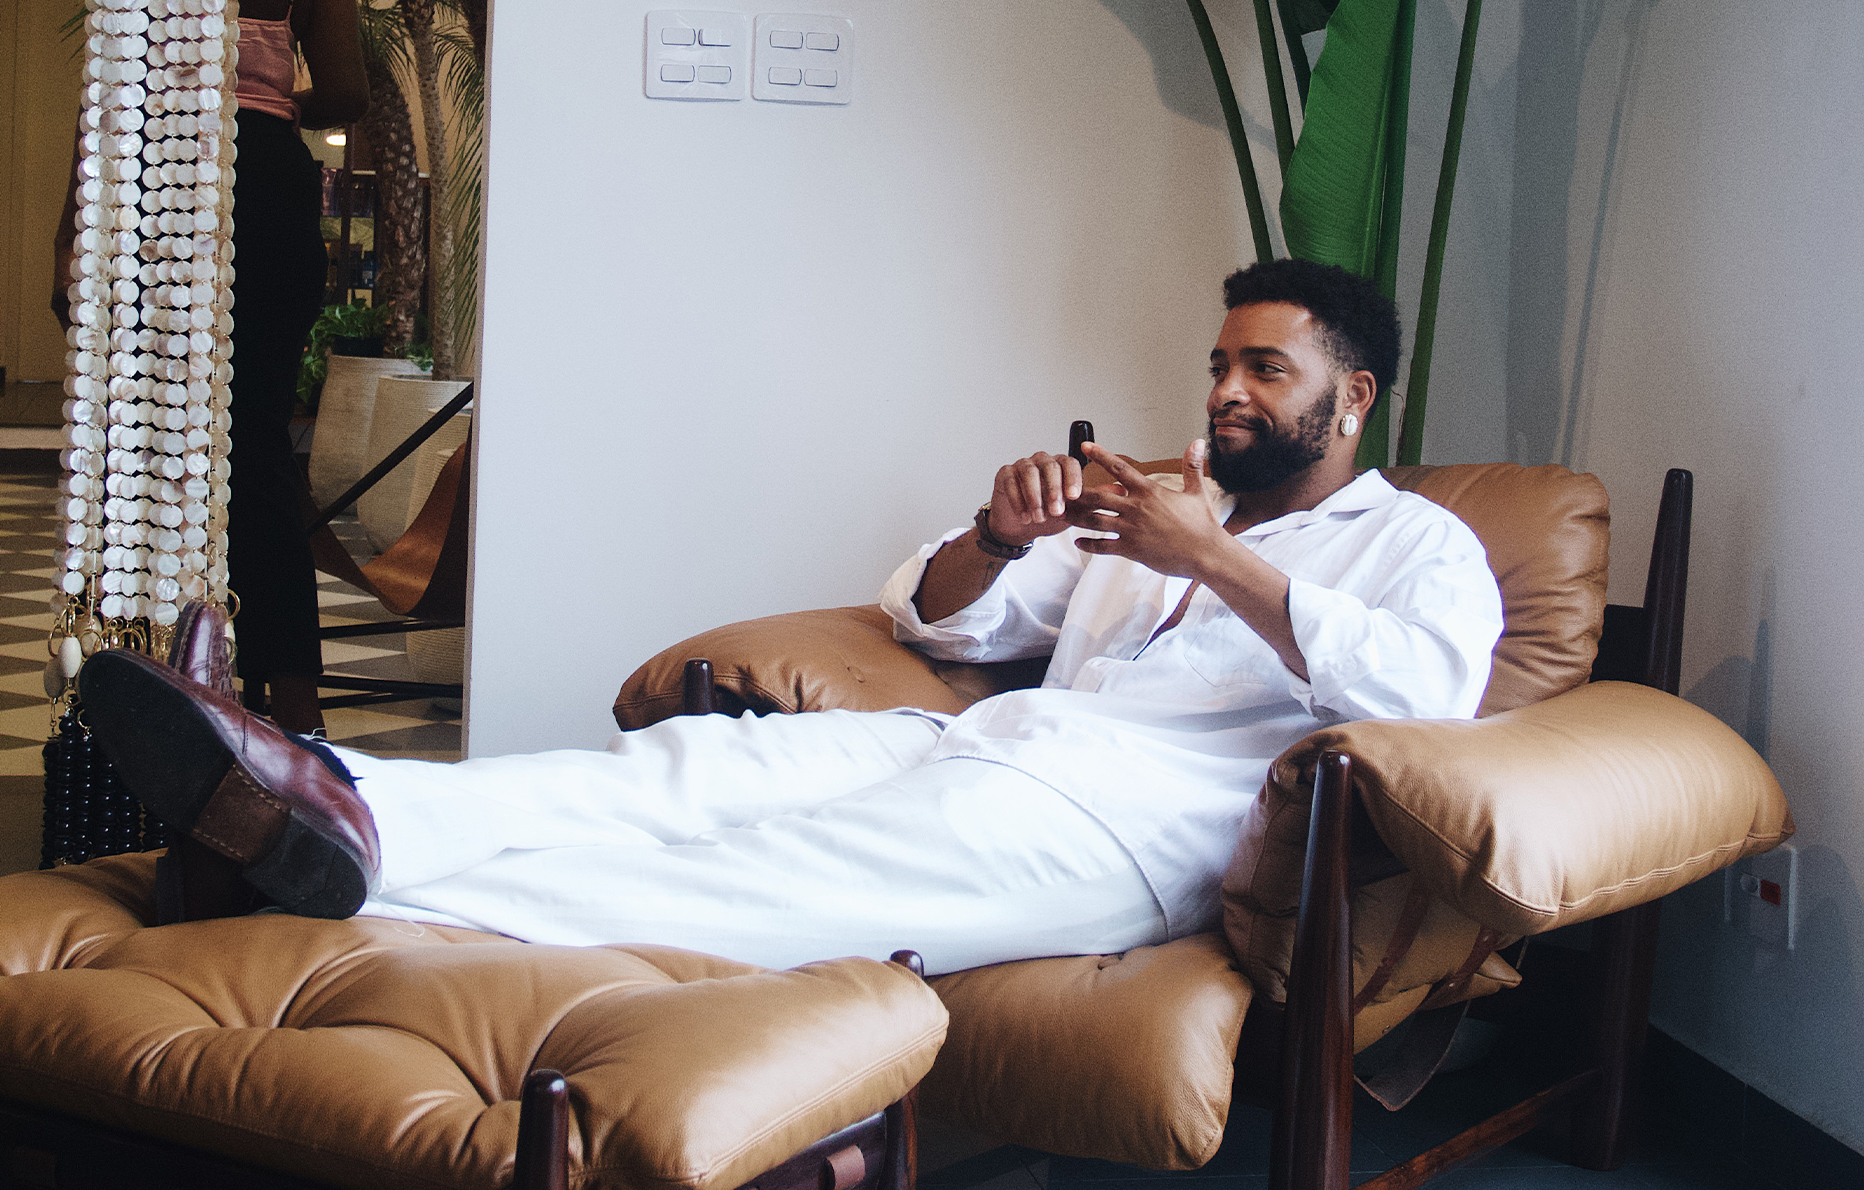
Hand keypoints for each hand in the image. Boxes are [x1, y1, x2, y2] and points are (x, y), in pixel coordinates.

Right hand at [988, 451, 1085, 545]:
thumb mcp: (1074, 513)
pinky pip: (1011, 481)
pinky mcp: (1005, 473)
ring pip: (1029, 472)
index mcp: (1061, 467)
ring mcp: (1023, 465)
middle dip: (1054, 490)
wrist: (1022, 528)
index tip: (1074, 496)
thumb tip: (1115, 493)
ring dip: (1035, 497)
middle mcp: (1043, 462)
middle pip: (1050, 467)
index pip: (1070, 464)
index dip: (1073, 478)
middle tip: (1056, 511)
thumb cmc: (1049, 517)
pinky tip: (1024, 516)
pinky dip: (1018, 500)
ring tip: (1038, 517)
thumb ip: (1091, 502)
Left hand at [1065, 441, 1233, 579]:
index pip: (1120, 467)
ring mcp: (1132, 529)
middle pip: (1097, 496)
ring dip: (1076, 518)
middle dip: (1077, 493)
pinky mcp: (1132, 549)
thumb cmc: (1203, 524)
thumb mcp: (1197, 492)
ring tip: (1062, 515)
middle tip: (1060, 490)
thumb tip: (1196, 442)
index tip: (1085, 447)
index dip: (1100, 455)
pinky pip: (1103, 546)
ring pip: (1095, 520)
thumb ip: (1190, 466)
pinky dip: (1089, 544)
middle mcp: (1136, 508)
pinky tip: (1078, 542)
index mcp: (1149, 491)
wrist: (1207, 553)